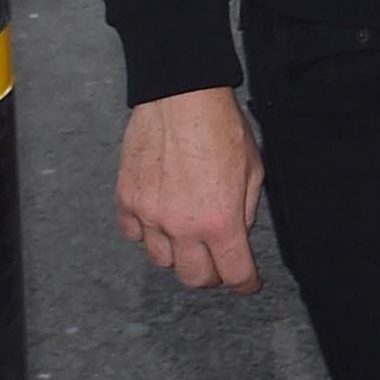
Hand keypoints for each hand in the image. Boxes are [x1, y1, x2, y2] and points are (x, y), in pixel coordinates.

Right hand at [117, 86, 264, 291]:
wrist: (181, 95)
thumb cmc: (221, 127)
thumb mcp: (253, 171)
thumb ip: (245, 211)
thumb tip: (237, 234)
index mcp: (220, 221)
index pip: (234, 274)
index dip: (245, 284)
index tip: (247, 283)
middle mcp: (182, 225)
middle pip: (194, 278)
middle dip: (211, 275)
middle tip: (218, 261)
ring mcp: (150, 214)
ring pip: (162, 261)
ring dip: (178, 255)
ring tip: (187, 235)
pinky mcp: (127, 199)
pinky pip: (134, 234)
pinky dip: (147, 233)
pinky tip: (160, 218)